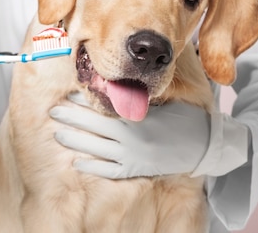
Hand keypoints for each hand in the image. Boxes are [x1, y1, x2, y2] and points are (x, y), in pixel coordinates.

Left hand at [50, 92, 211, 178]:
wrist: (203, 146)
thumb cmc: (185, 120)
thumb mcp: (165, 104)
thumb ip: (141, 99)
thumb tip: (119, 86)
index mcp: (138, 119)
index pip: (103, 110)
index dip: (83, 103)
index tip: (68, 96)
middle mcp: (132, 139)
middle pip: (94, 128)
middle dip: (72, 119)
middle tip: (54, 111)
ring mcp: (133, 157)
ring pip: (97, 150)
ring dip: (76, 141)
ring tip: (59, 134)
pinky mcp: (136, 170)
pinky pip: (109, 171)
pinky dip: (93, 167)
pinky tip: (78, 162)